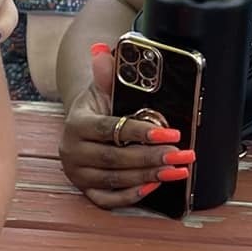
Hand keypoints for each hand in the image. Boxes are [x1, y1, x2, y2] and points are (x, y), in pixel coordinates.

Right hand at [57, 45, 187, 208]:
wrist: (83, 125)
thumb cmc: (98, 106)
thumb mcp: (102, 88)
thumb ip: (107, 73)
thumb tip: (103, 51)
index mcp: (76, 123)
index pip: (110, 129)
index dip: (141, 132)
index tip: (170, 133)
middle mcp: (71, 151)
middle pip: (114, 158)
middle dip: (151, 157)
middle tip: (180, 154)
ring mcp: (77, 173)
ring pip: (114, 179)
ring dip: (148, 176)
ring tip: (177, 169)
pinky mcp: (84, 190)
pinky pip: (107, 200)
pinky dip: (131, 195)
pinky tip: (153, 185)